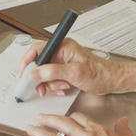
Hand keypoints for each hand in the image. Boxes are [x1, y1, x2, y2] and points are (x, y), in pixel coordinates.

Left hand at [15, 113, 135, 135]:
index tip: (66, 119)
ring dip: (37, 132)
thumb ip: (123, 130)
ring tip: (28, 128)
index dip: (70, 118)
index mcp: (98, 130)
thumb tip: (123, 121)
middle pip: (62, 123)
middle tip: (40, 118)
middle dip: (49, 120)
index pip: (78, 118)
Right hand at [18, 38, 135, 95]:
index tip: (23, 74)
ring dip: (51, 84)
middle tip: (42, 88)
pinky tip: (65, 88)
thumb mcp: (74, 73)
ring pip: (45, 74)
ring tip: (63, 87)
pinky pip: (52, 80)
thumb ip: (53, 72)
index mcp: (62, 46)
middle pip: (39, 64)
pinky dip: (56, 87)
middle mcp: (61, 53)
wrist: (112, 81)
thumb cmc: (99, 73)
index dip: (27, 61)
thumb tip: (35, 73)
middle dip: (41, 78)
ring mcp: (63, 62)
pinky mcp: (65, 71)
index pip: (37, 49)